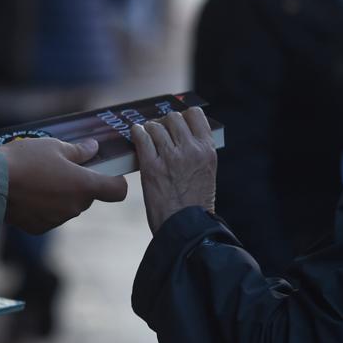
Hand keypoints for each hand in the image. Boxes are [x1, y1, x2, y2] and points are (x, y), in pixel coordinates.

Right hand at [0, 137, 127, 233]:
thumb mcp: (53, 147)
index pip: (118, 191)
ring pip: (69, 206)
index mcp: (84, 186)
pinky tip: (28, 193)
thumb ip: (78, 151)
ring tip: (39, 178)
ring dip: (61, 195)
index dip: (116, 181)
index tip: (106, 172)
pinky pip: (50, 216)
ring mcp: (57, 220)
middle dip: (80, 184)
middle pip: (89, 196)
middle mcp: (75, 207)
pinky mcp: (39, 228)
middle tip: (61, 167)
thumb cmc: (24, 160)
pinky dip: (44, 206)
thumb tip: (93, 148)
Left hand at [132, 108, 216, 234]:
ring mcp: (170, 157)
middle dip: (164, 123)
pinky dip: (137, 133)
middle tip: (159, 132)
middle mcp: (190, 149)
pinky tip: (135, 135)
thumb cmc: (196, 201)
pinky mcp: (152, 166)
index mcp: (207, 149)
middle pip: (173, 118)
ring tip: (148, 137)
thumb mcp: (206, 170)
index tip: (176, 124)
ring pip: (155, 126)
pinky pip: (141, 138)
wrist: (187, 227)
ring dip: (150, 129)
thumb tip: (180, 132)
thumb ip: (197, 150)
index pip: (194, 115)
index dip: (183, 117)